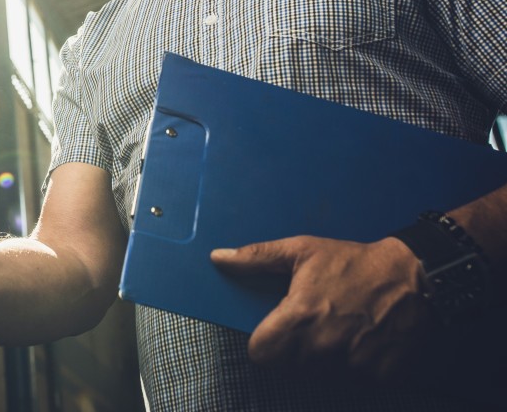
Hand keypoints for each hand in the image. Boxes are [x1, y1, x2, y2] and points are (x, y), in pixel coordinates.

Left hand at [211, 235, 438, 383]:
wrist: (417, 278)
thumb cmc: (353, 263)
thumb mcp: (302, 251)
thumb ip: (256, 258)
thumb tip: (218, 258)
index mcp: (300, 317)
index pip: (260, 354)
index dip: (263, 343)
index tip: (274, 330)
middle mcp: (324, 347)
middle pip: (287, 367)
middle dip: (291, 351)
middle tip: (309, 327)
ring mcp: (352, 366)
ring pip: (316, 377)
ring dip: (320, 361)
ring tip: (336, 331)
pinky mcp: (378, 378)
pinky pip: (350, 382)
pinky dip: (350, 368)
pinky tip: (359, 342)